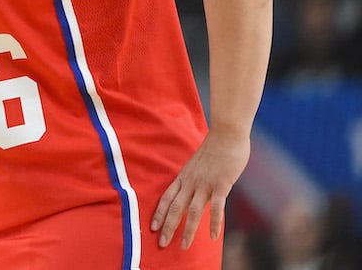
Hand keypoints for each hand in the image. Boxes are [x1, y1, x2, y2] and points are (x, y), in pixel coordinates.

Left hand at [151, 128, 249, 249]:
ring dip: (187, 230)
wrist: (226, 134)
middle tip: (162, 244)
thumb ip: (194, 177)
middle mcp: (190, 182)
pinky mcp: (221, 184)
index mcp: (183, 176)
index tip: (152, 227)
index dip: (158, 213)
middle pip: (175, 208)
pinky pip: (216, 207)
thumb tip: (193, 189)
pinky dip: (213, 223)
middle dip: (167, 227)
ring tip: (183, 246)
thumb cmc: (214, 148)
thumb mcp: (196, 164)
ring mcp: (205, 183)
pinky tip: (212, 236)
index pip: (166, 198)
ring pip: (192, 211)